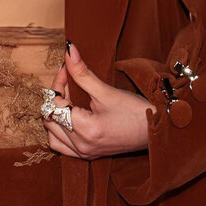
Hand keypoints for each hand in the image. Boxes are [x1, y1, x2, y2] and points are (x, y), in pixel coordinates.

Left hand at [42, 41, 157, 159]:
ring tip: (71, 98)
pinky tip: (71, 116)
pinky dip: (60, 130)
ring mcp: (84, 153)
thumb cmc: (136, 112)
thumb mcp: (107, 91)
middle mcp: (81, 145)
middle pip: (50, 118)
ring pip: (52, 133)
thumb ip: (82, 73)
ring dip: (56, 114)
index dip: (58, 82)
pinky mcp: (88, 155)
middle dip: (56, 96)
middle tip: (70, 81)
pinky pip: (62, 145)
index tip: (67, 68)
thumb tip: (69, 51)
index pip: (54, 103)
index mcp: (85, 130)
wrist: (155, 131)